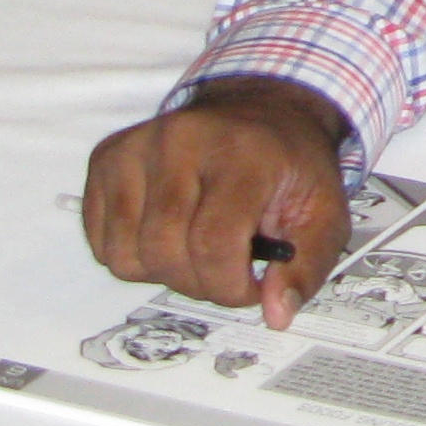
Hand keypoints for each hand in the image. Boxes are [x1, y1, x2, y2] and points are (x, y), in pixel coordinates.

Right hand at [82, 75, 353, 327]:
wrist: (263, 109)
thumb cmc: (290, 165)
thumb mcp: (325, 211)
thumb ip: (307, 267)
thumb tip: (277, 315)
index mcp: (241, 152)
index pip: (212, 244)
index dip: (229, 286)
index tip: (249, 286)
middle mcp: (180, 140)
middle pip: (163, 253)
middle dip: (197, 283)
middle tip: (225, 267)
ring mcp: (137, 145)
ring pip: (125, 255)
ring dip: (162, 271)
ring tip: (196, 244)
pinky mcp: (107, 156)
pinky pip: (101, 240)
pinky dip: (132, 254)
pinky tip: (168, 230)